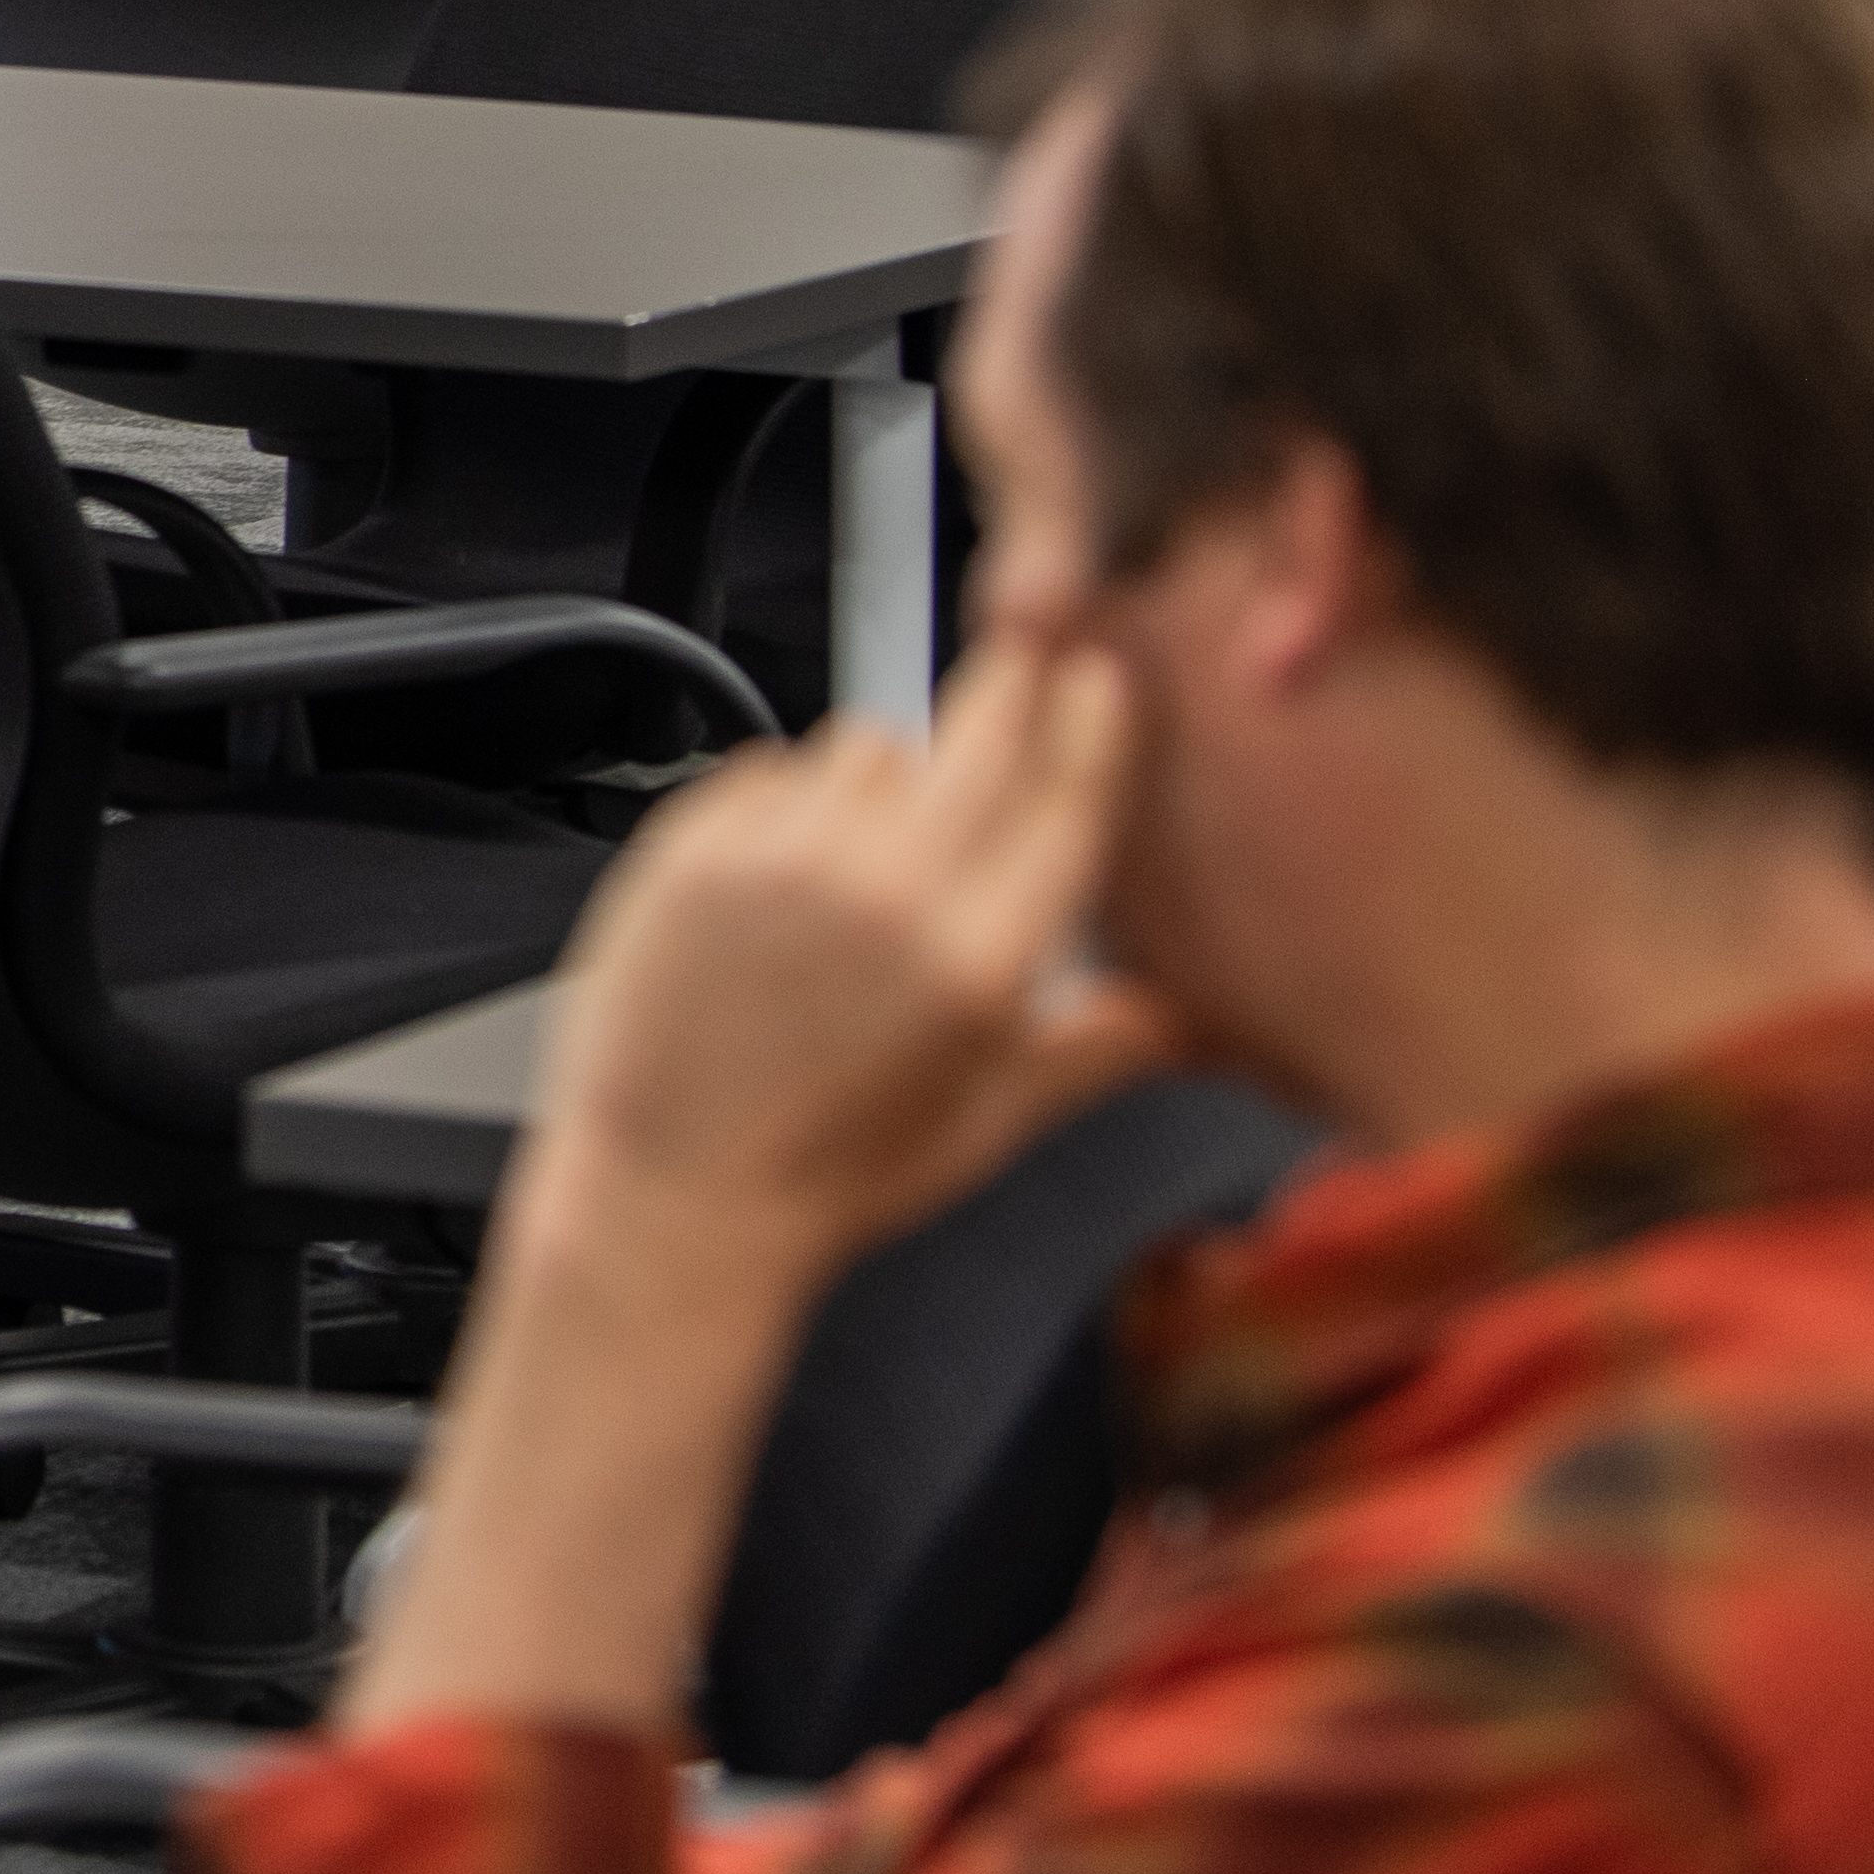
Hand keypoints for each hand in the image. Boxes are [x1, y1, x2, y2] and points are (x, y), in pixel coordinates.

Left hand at [526, 638, 1180, 1293]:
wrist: (672, 1195)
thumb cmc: (826, 1174)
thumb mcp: (990, 1121)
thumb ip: (1104, 1044)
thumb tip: (1201, 1010)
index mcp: (978, 958)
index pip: (1066, 793)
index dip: (1088, 720)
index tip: (1093, 677)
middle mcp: (887, 892)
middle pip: (976, 730)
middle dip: (1001, 700)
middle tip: (1006, 691)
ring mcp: (783, 859)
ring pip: (870, 742)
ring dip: (886, 777)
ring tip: (865, 861)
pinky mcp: (695, 846)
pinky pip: (772, 766)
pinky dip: (789, 802)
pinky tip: (785, 882)